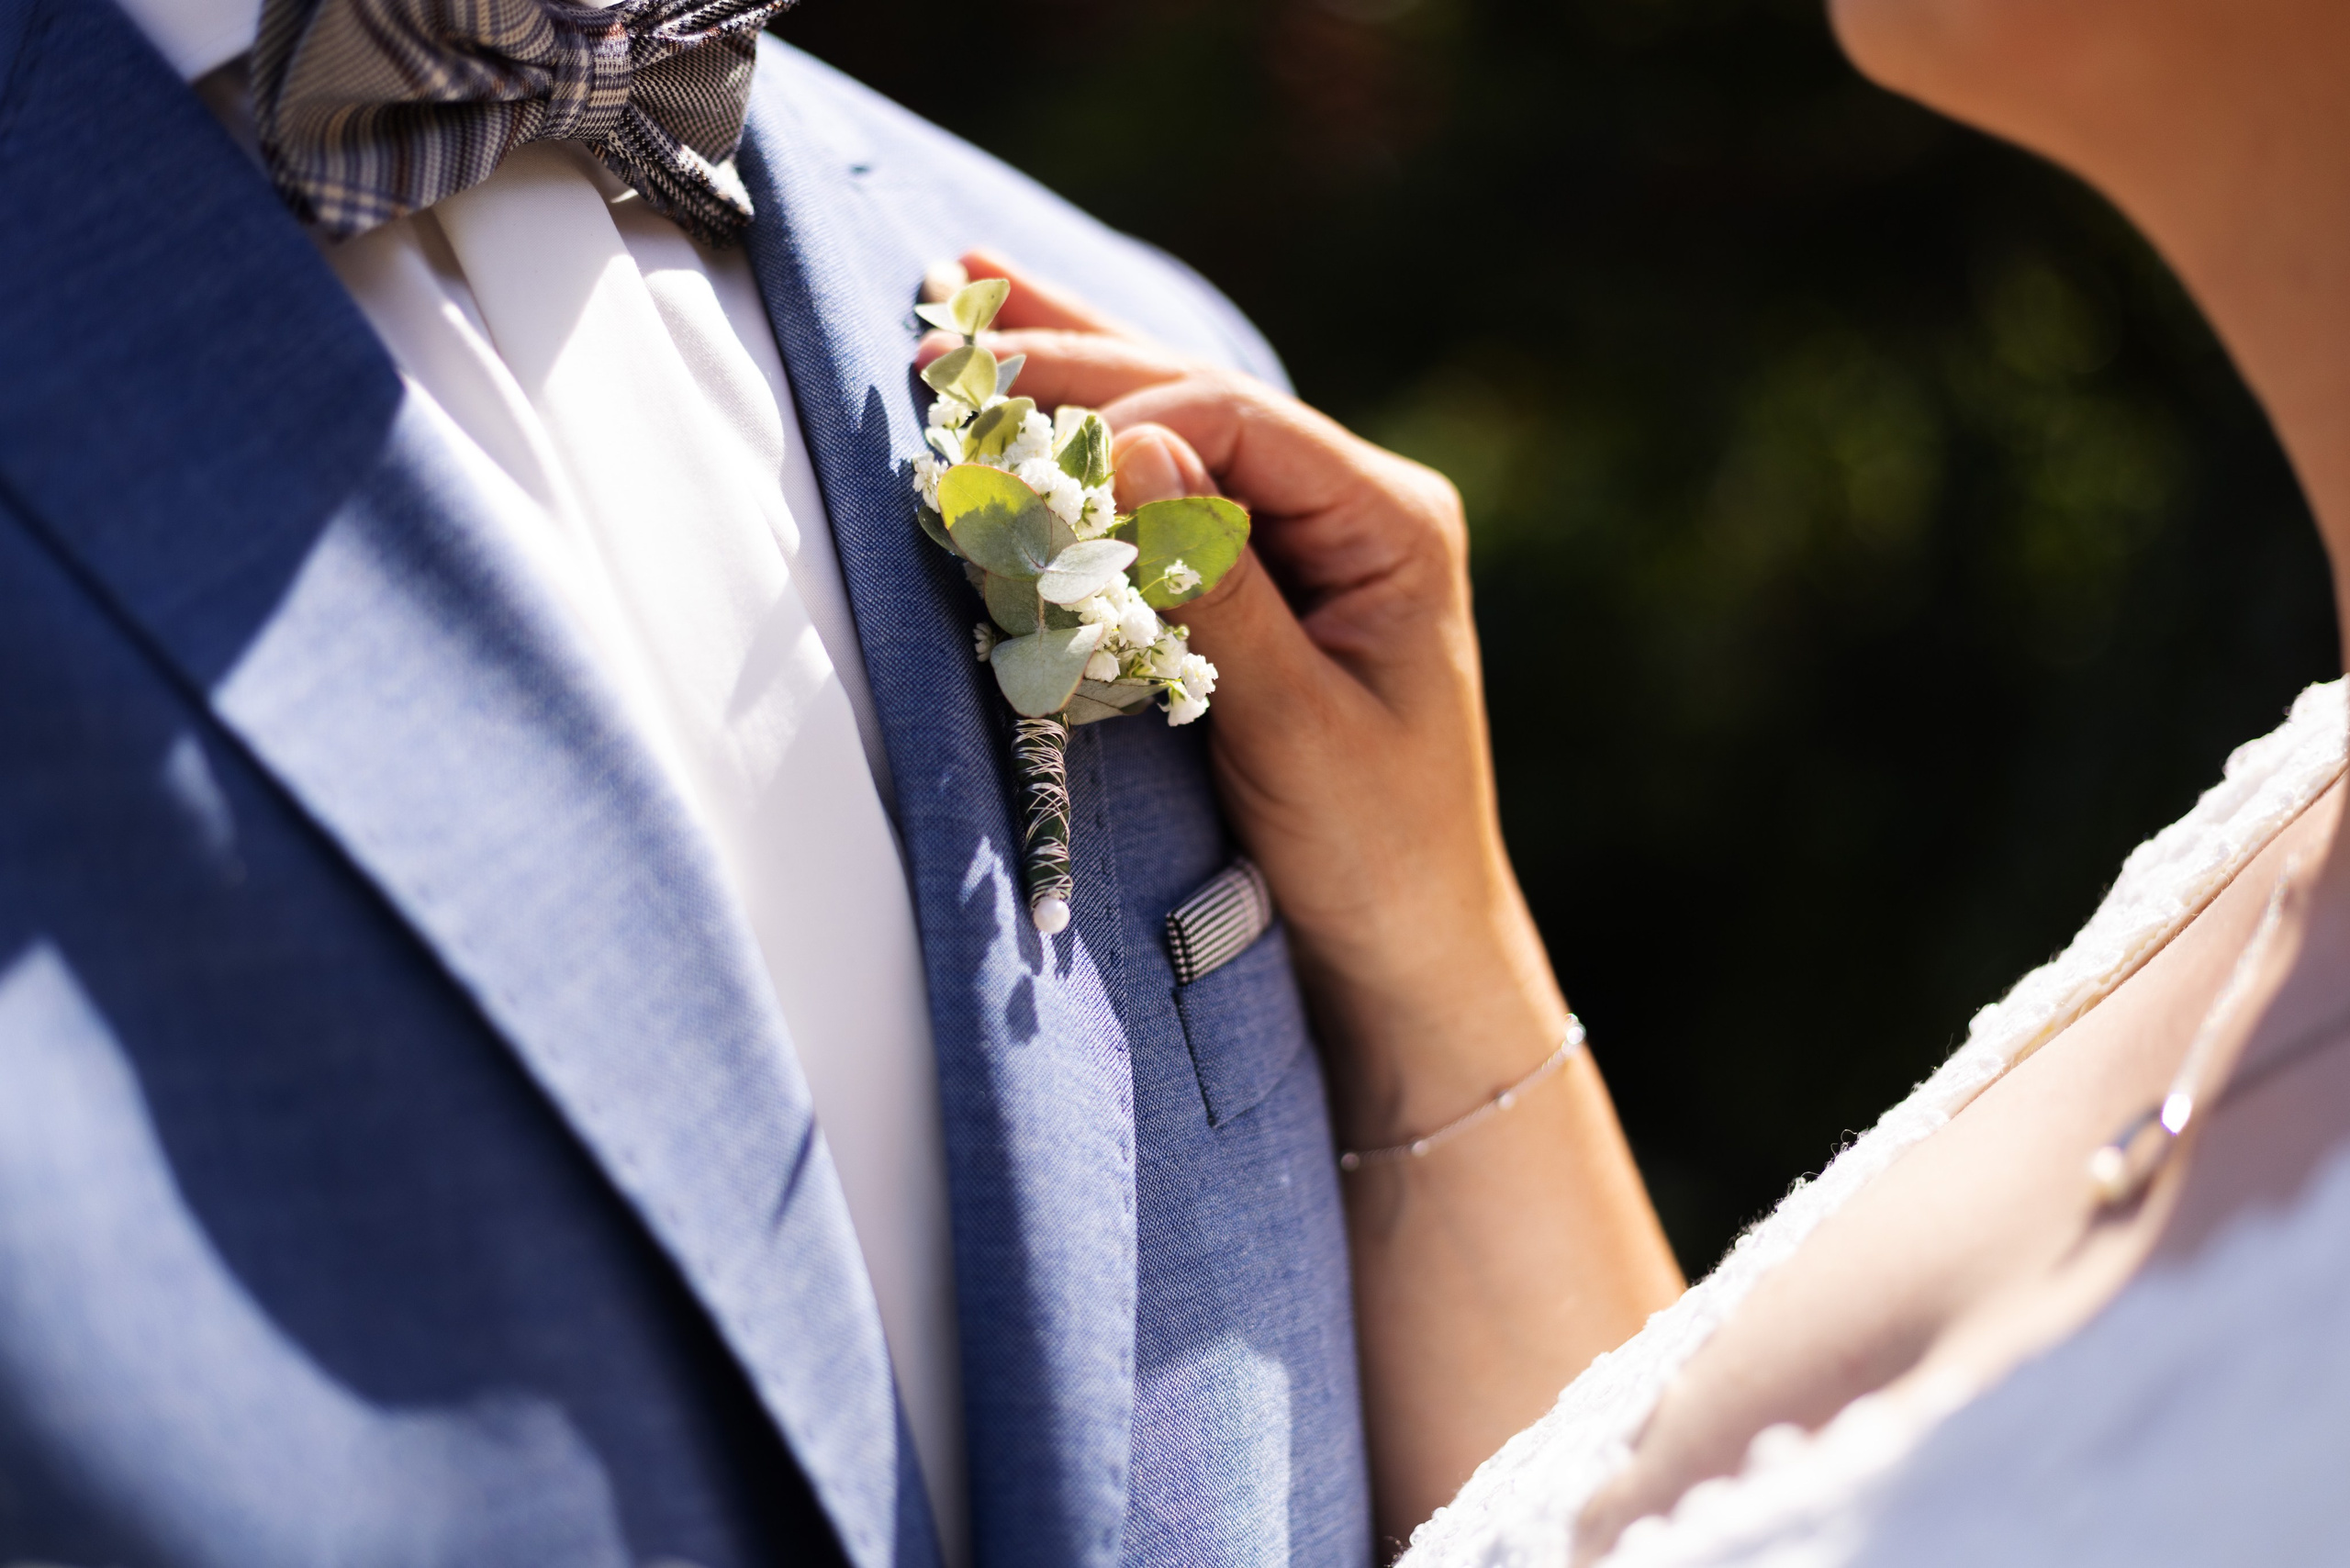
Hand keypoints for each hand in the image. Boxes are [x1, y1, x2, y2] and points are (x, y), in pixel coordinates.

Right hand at [919, 253, 1679, 1541]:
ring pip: (1173, 425)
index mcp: (1395, 523)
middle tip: (943, 331)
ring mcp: (1308, 534)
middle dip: (1075, 368)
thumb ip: (1215, 588)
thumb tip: (1135, 454)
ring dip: (1069, 370)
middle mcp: (1356, 505)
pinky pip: (1166, 486)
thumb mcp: (1291, 727)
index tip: (1025, 461)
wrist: (1406, 948)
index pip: (1239, 424)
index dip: (1125, 424)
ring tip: (959, 293)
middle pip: (1199, 403)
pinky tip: (1029, 367)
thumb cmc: (1372, 853)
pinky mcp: (1261, 574)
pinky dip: (1089, 438)